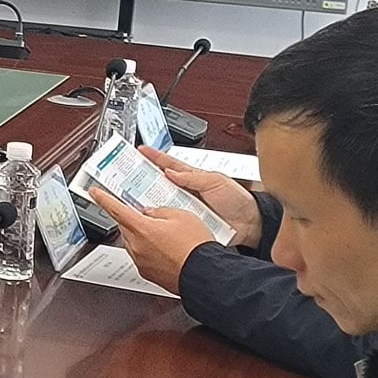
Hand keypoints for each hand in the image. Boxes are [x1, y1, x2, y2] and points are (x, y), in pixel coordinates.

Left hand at [87, 185, 212, 293]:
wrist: (205, 274)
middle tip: (151, 217)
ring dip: (142, 236)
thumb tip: (150, 214)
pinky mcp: (146, 273)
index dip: (103, 199)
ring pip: (133, 241)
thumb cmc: (196, 247)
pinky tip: (166, 249)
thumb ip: (160, 211)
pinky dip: (148, 250)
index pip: (116, 209)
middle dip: (134, 219)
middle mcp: (137, 246)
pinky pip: (141, 256)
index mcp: (142, 228)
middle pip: (125, 226)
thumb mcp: (182, 215)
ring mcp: (140, 261)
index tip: (94, 192)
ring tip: (166, 236)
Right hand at [141, 147, 262, 246]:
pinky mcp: (186, 225)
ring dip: (149, 203)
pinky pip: (170, 222)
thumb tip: (171, 171)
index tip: (140, 150)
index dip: (154, 157)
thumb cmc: (238, 201)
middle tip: (126, 178)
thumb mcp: (217, 181)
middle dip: (143, 180)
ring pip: (161, 204)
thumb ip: (193, 177)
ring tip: (132, 200)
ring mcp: (185, 209)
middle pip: (159, 184)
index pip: (169, 164)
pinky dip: (160, 221)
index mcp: (193, 178)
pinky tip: (150, 221)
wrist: (251, 226)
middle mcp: (186, 193)